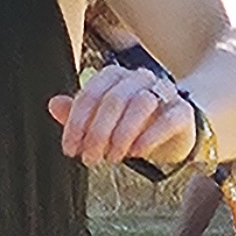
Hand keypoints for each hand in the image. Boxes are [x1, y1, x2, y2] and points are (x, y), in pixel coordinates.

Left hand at [48, 64, 197, 170]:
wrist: (175, 130)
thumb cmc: (133, 126)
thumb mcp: (101, 123)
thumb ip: (79, 115)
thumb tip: (53, 104)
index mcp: (116, 76)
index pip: (91, 94)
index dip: (77, 123)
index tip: (70, 149)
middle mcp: (140, 78)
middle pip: (114, 99)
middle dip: (98, 132)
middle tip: (90, 158)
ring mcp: (164, 92)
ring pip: (140, 104)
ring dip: (121, 135)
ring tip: (112, 158)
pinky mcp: (182, 111)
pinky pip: (167, 119)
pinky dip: (149, 136)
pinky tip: (135, 152)